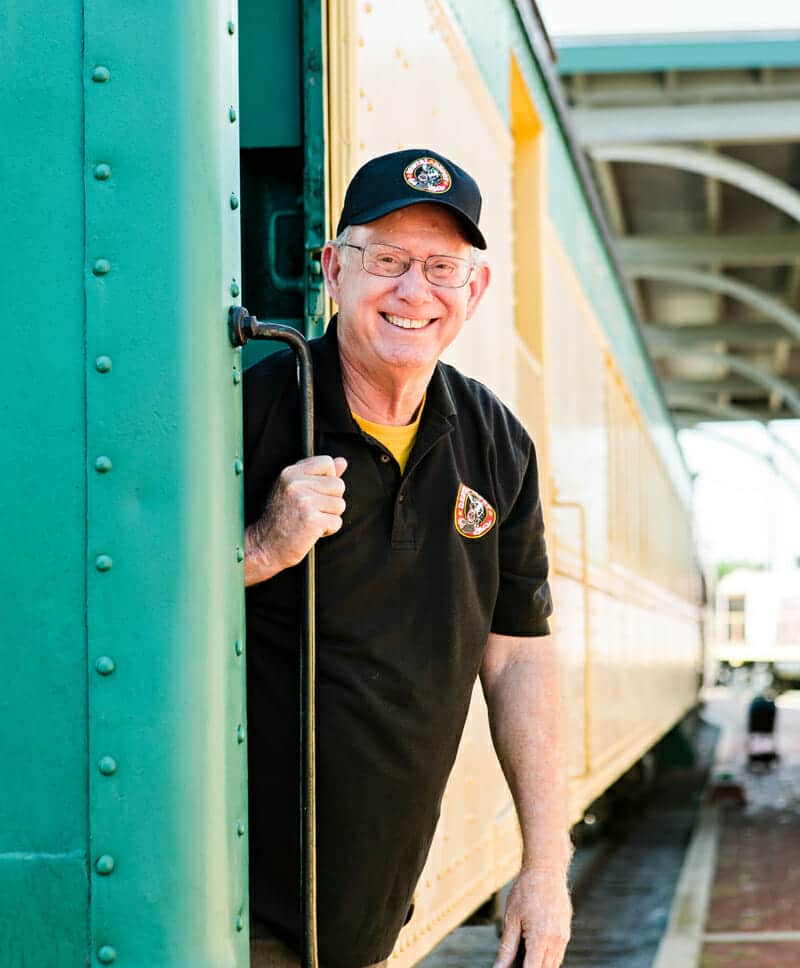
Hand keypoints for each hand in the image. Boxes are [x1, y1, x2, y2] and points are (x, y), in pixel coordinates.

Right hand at [245, 456, 346, 583]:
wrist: (265, 546)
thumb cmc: (281, 519)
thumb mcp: (294, 489)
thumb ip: (319, 474)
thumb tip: (342, 462)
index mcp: (290, 473)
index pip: (327, 462)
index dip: (327, 479)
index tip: (314, 492)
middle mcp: (296, 484)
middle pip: (338, 485)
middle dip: (331, 501)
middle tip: (311, 511)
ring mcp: (304, 501)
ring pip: (340, 504)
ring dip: (329, 517)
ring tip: (310, 521)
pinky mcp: (312, 520)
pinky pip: (336, 522)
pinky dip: (328, 530)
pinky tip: (311, 531)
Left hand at [492, 868, 571, 967]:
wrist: (546, 870)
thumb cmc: (525, 891)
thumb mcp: (511, 918)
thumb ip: (506, 947)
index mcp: (540, 937)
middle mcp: (555, 940)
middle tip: (518, 962)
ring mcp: (563, 937)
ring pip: (553, 965)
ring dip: (540, 966)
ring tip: (525, 956)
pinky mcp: (566, 933)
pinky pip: (558, 955)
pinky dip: (547, 958)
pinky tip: (535, 951)